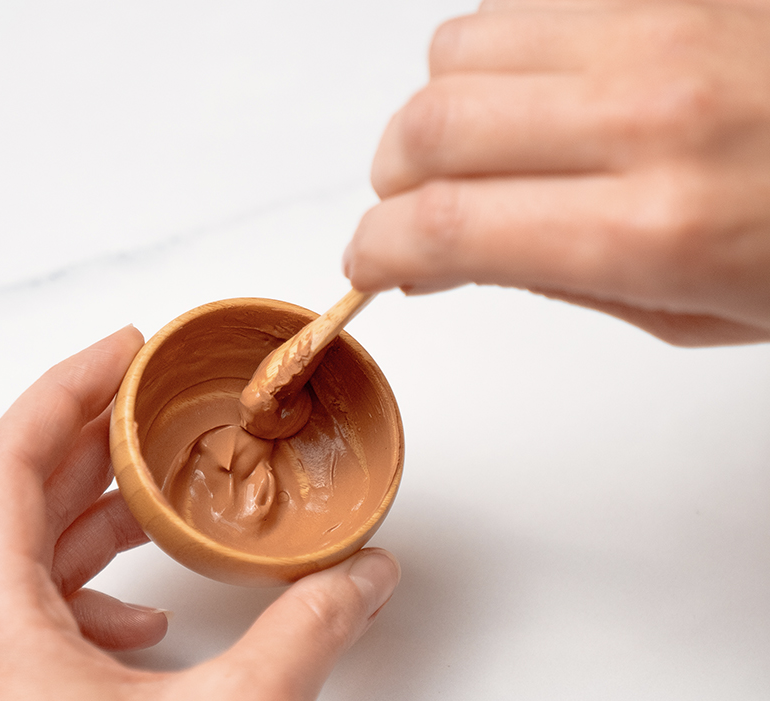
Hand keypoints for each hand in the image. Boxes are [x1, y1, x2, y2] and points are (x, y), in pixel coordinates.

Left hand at [0, 327, 399, 700]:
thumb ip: (317, 622)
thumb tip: (369, 568)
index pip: (2, 467)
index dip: (63, 390)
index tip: (128, 352)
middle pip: (9, 509)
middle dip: (87, 444)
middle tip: (160, 405)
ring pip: (24, 570)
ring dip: (91, 518)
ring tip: (165, 490)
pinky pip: (39, 630)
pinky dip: (93, 594)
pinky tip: (151, 614)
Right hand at [343, 0, 769, 345]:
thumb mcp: (687, 313)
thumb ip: (559, 278)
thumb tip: (457, 255)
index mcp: (650, 232)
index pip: (443, 228)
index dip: (376, 249)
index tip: (370, 263)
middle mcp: (648, 115)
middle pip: (430, 126)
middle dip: (391, 180)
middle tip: (409, 211)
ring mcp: (666, 27)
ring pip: (462, 46)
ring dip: (440, 109)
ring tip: (472, 148)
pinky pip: (532, 2)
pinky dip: (503, 55)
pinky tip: (534, 94)